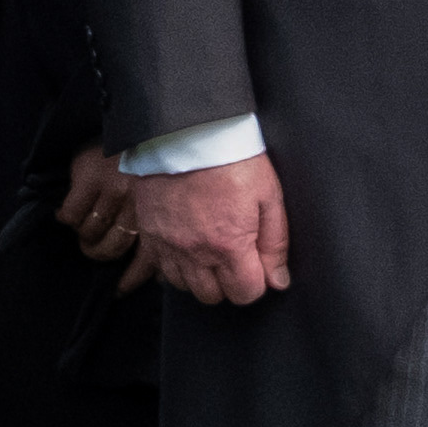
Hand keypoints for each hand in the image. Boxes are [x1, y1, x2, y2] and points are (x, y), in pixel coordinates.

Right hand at [56, 146, 159, 293]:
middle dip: (100, 253)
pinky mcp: (90, 178)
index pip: (147, 256)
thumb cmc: (152, 157)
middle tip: (93, 250)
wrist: (137, 117)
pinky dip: (68, 218)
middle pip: (113, 247)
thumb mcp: (163, 194)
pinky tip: (67, 214)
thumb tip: (157, 268)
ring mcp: (114, 190)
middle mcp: (139, 204)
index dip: (133, 278)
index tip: (120, 289)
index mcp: (158, 211)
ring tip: (82, 233)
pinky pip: (72, 214)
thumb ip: (160, 224)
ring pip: (91, 233)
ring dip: (84, 237)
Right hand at [132, 153, 290, 305]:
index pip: (245, 293)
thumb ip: (275, 244)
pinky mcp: (149, 232)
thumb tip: (278, 280)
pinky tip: (187, 246)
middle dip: (228, 282)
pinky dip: (176, 265)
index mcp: (229, 245)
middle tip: (234, 255)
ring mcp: (168, 243)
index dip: (256, 281)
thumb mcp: (269, 196)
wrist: (187, 130)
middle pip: (213, 296)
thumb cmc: (231, 158)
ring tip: (210, 250)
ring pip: (185, 286)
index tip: (256, 262)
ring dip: (200, 276)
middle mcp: (195, 251)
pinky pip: (162, 268)